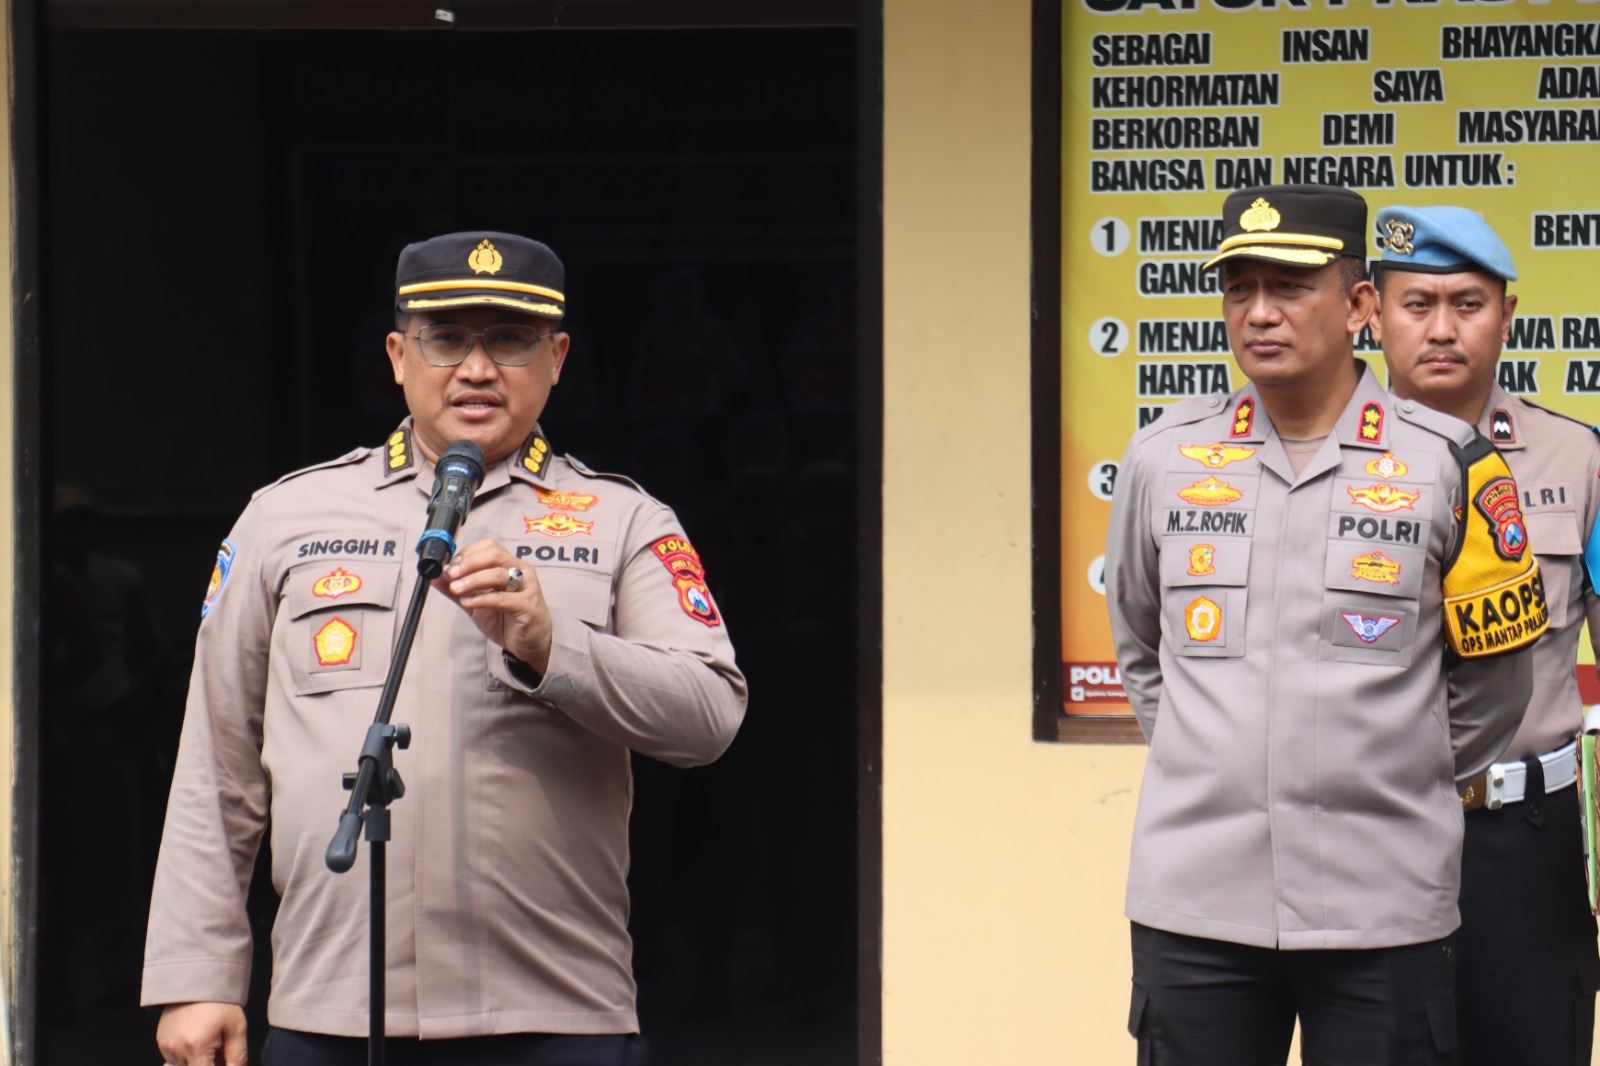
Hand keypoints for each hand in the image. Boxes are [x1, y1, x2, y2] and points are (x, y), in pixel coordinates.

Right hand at [156, 1002, 247, 1065]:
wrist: (198, 980)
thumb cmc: (221, 1004)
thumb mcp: (236, 1028)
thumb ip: (237, 1056)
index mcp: (196, 1048)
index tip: (223, 1060)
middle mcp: (177, 1050)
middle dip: (208, 1064)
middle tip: (220, 1048)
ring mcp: (166, 1046)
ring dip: (197, 1060)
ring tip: (209, 1039)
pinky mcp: (161, 1042)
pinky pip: (175, 1058)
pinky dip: (188, 1054)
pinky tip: (197, 1037)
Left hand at [434, 539, 553, 673]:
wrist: (528, 645)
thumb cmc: (506, 619)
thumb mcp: (476, 602)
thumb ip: (457, 589)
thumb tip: (435, 576)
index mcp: (510, 565)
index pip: (489, 547)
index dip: (467, 554)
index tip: (450, 566)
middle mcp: (521, 571)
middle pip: (494, 555)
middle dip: (469, 563)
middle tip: (451, 574)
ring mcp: (527, 588)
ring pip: (499, 574)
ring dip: (473, 580)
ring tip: (456, 589)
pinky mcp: (528, 606)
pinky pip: (503, 599)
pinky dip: (482, 598)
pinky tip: (468, 602)